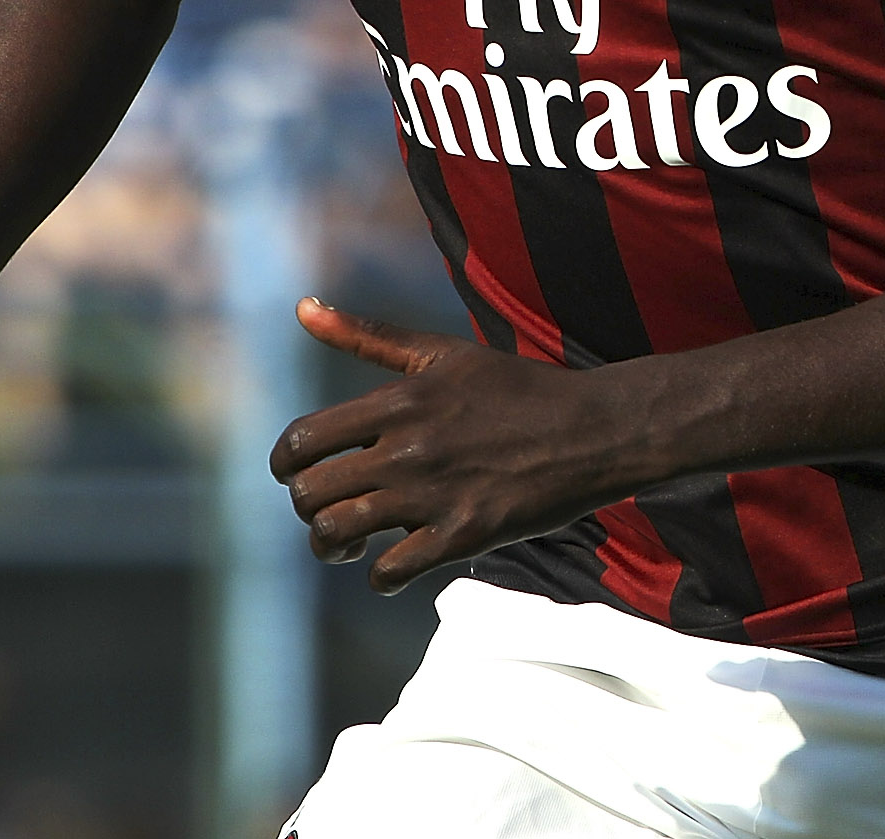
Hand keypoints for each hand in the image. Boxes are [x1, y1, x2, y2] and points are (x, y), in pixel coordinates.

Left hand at [272, 299, 639, 594]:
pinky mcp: (464, 534)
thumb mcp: (444, 354)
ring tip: (354, 544)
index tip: (304, 474)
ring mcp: (434, 494)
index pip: (301, 441)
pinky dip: (382, 576)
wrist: (597, 429)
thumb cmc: (518, 390)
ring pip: (336, 534)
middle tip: (336, 510)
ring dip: (333, 547)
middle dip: (310, 509)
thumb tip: (301, 308)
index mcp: (400, 401)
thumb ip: (369, 337)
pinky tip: (397, 564)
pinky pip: (389, 572)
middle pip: (309, 494)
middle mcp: (409, 447)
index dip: (287, 464)